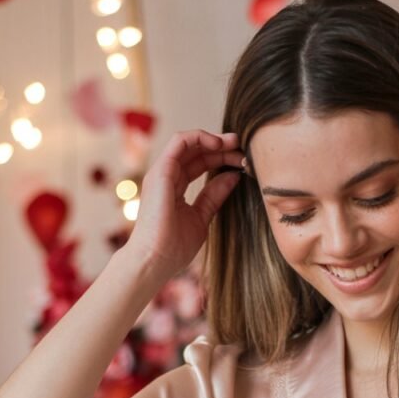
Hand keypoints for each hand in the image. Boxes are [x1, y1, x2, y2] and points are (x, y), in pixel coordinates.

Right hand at [122, 129, 243, 285]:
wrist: (155, 260)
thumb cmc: (173, 247)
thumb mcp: (201, 217)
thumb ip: (214, 195)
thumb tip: (233, 176)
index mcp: (175, 188)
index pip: (199, 164)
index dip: (221, 159)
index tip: (242, 162)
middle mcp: (167, 176)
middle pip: (196, 152)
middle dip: (221, 147)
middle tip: (243, 148)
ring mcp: (162, 172)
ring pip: (189, 143)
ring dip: (214, 140)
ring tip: (235, 143)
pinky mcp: (161, 171)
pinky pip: (180, 142)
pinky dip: (200, 137)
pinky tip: (219, 144)